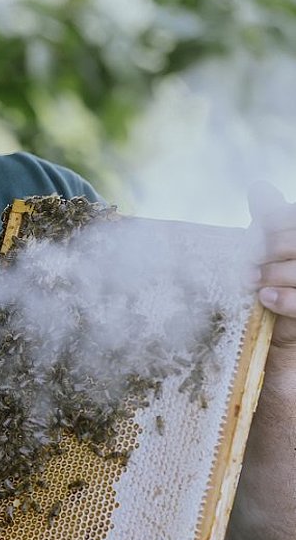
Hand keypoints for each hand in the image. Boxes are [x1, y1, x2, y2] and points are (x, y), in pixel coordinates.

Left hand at [248, 181, 295, 347]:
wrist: (283, 351)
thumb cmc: (278, 292)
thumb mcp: (272, 256)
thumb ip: (272, 223)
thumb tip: (259, 188)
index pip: (293, 219)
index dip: (277, 224)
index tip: (257, 232)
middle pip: (295, 243)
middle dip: (271, 250)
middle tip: (249, 262)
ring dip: (273, 274)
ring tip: (253, 282)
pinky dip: (284, 298)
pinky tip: (265, 298)